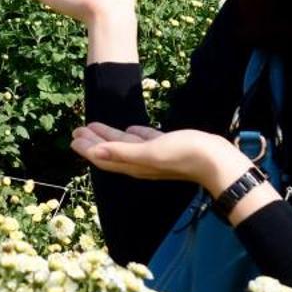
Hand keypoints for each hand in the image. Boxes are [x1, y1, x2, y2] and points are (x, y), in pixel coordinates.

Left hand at [70, 123, 243, 193]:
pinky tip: (131, 129)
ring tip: (95, 126)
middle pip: (112, 151)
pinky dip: (134, 135)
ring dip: (110, 136)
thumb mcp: (151, 151)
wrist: (217, 159)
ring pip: (127, 145)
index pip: (104, 157)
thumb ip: (122, 152)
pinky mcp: (169, 147)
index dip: (88, 149)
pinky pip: (145, 141)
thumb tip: (93, 154)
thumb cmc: (184, 154)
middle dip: (94, 141)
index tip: (73, 137)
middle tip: (77, 130)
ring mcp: (156, 156)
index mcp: (135, 165)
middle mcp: (142, 163)